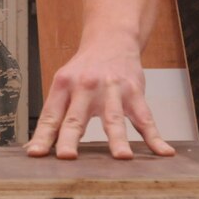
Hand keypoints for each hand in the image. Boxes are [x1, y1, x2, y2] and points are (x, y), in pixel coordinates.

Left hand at [25, 41, 173, 159]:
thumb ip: (53, 116)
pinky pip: (145, 118)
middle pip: (76, 118)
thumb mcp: (63, 85)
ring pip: (114, 118)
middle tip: (66, 157)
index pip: (50, 117)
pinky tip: (164, 152)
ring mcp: (111, 90)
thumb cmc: (84, 69)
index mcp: (63, 86)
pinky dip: (155, 137)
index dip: (42, 136)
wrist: (111, 40)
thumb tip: (34, 148)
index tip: (34, 154)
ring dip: (118, 139)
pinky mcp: (134, 92)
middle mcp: (85, 87)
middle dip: (70, 138)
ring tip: (121, 158)